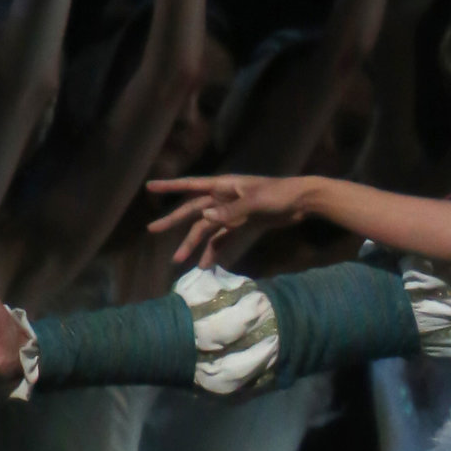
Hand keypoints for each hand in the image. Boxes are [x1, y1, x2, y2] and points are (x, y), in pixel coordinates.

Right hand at [146, 172, 311, 265]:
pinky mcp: (241, 225)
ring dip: (193, 244)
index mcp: (223, 186)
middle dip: (173, 221)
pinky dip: (213, 251)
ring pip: (205, 230)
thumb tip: (204, 219)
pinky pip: (222, 239)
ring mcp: (231, 213)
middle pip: (193, 211)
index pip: (191, 186)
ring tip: (178, 260)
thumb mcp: (255, 202)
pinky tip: (205, 265)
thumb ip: (231, 211)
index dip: (170, 186)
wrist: (301, 202)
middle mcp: (223, 198)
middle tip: (152, 230)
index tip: (149, 187)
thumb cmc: (279, 194)